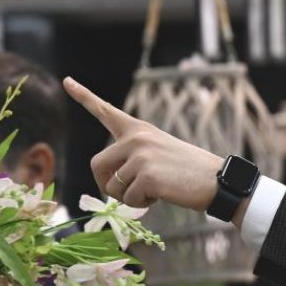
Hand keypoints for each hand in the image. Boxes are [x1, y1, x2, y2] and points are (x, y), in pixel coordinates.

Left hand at [63, 77, 223, 211]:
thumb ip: (133, 160)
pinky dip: (142, 204)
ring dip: (129, 198)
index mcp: (139, 130)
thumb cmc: (190, 172)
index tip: (67, 81)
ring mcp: (140, 156)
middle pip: (97, 165)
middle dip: (107, 185)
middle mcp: (136, 139)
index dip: (84, 96)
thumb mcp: (160, 154)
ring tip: (155, 190)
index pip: (106, 111)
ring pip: (113, 187)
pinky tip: (163, 195)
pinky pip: (129, 199)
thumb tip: (110, 185)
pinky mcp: (147, 176)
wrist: (218, 181)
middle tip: (126, 194)